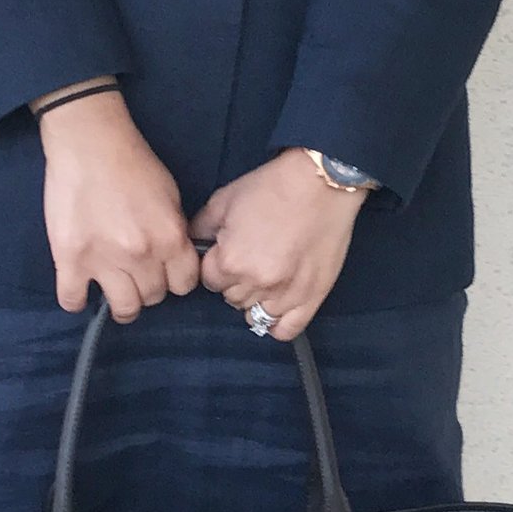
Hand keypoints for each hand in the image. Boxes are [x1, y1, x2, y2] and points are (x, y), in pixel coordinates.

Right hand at [37, 89, 202, 319]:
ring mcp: (104, 261)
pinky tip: (79, 289)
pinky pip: (72, 300)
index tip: (165, 273)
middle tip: (136, 274)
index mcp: (170, 239)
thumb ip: (173, 231)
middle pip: (153, 297)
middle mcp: (141, 256)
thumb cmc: (132, 162)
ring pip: (123, 308)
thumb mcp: (170, 196)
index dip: (175, 280)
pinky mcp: (70, 260)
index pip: (184, 285)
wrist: (89, 143)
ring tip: (114, 290)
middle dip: (148, 287)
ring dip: (122, 303)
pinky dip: (76, 300)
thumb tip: (173, 257)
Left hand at [191, 151, 364, 342]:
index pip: (208, 281)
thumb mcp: (224, 199)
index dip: (216, 265)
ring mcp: (285, 295)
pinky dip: (277, 323)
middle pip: (231, 299)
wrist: (320, 182)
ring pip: (255, 315)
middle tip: (250, 259)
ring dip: (255, 298)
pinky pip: (286, 329)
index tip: (228, 252)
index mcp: (230, 262)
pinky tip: (275, 306)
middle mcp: (255, 284)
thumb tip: (192, 243)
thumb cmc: (272, 187)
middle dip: (235, 281)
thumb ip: (200, 227)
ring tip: (265, 277)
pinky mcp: (312, 298)